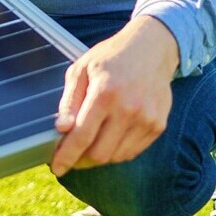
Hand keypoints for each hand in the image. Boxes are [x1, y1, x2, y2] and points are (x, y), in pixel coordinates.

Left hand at [50, 15, 179, 174]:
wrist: (152, 47)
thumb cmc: (111, 57)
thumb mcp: (81, 69)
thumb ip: (70, 100)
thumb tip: (62, 129)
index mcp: (105, 93)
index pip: (81, 136)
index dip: (66, 156)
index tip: (57, 168)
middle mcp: (128, 109)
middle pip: (99, 154)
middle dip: (81, 159)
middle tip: (72, 153)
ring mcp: (146, 119)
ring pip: (116, 157)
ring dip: (99, 156)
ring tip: (91, 142)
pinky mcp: (158, 125)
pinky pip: (132, 152)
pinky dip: (117, 151)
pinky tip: (110, 138)